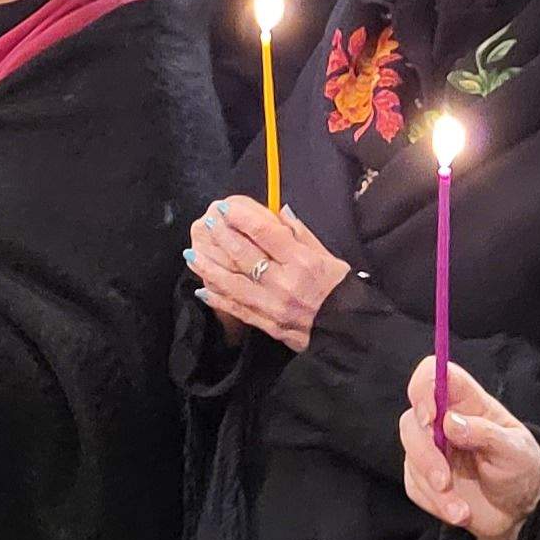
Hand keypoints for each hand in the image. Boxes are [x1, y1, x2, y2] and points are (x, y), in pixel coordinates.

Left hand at [188, 196, 342, 352]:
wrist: (348, 331)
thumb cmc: (339, 288)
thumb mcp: (328, 256)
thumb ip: (301, 234)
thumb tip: (279, 211)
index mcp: (302, 261)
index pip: (265, 234)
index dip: (241, 218)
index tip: (224, 208)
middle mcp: (284, 282)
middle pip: (244, 255)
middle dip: (221, 236)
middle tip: (206, 221)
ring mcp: (273, 306)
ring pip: (233, 283)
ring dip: (209, 267)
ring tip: (191, 253)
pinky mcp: (267, 324)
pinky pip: (237, 309)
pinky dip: (218, 298)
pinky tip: (202, 288)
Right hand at [399, 356, 539, 539]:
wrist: (519, 510)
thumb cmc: (521, 468)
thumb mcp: (515, 451)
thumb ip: (486, 434)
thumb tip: (450, 423)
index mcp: (467, 402)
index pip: (432, 374)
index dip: (424, 387)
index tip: (430, 416)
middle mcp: (443, 421)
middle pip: (412, 421)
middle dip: (425, 454)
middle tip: (444, 481)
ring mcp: (431, 449)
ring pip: (410, 457)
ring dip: (433, 489)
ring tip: (461, 511)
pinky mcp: (423, 477)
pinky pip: (414, 486)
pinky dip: (434, 504)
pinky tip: (458, 513)